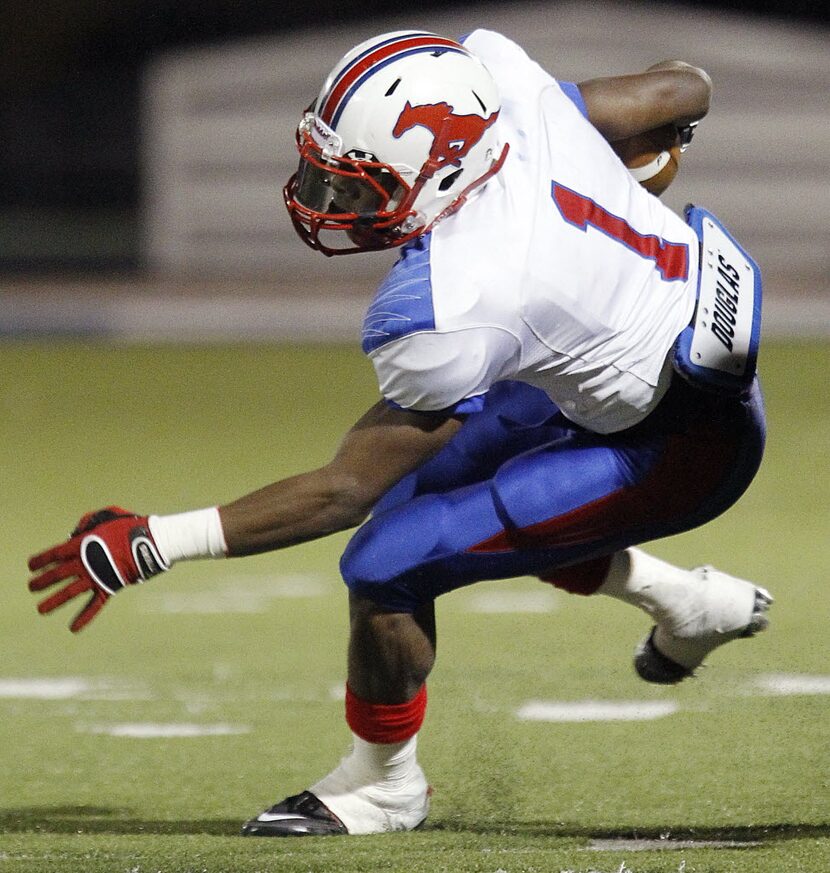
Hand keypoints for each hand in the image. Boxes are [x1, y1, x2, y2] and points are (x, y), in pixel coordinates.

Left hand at [28, 507, 168, 631]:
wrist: (150, 541)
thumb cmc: (130, 525)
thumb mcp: (107, 516)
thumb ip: (88, 523)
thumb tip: (75, 534)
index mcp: (82, 544)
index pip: (54, 554)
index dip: (40, 560)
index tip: (31, 566)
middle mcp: (84, 562)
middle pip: (57, 574)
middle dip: (42, 581)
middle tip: (32, 587)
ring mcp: (96, 576)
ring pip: (69, 592)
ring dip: (54, 601)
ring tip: (40, 610)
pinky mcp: (109, 587)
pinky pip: (94, 605)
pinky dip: (84, 617)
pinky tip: (73, 628)